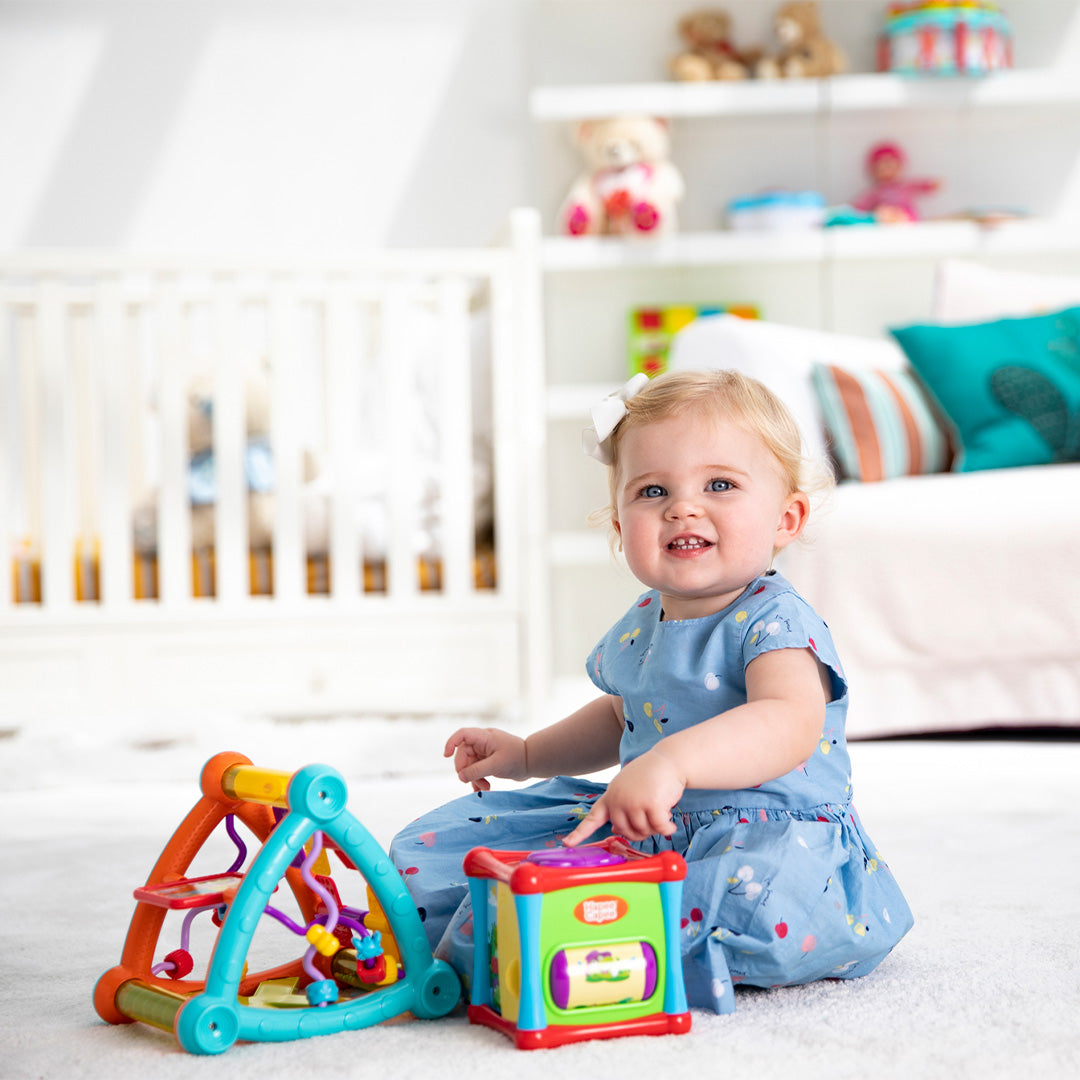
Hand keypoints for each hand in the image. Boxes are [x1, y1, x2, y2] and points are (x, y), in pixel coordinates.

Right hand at [443, 727, 527, 791]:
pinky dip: (478, 780)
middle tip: (472, 782)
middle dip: (467, 770)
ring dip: (474, 778)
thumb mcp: (496, 765)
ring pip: (470, 765)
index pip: (462, 735)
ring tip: (485, 788)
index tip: (445, 755)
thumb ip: (476, 771)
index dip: (451, 743)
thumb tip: (460, 776)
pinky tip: (484, 790)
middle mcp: (483, 742)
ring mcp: (485, 752)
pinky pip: (477, 770)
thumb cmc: (517, 758)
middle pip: (463, 754)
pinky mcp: (489, 761)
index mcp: (484, 737)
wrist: (533, 762)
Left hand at [563, 750, 684, 845]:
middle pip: (625, 832)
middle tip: (652, 819)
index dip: (580, 833)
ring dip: (655, 827)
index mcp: (611, 796)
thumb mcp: (629, 789)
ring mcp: (633, 802)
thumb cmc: (650, 776)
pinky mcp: (651, 804)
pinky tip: (670, 822)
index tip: (567, 844)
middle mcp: (619, 799)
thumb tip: (615, 828)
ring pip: (643, 832)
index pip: (593, 817)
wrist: (669, 760)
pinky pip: (659, 828)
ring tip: (660, 812)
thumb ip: (620, 807)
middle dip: (640, 831)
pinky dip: (667, 828)